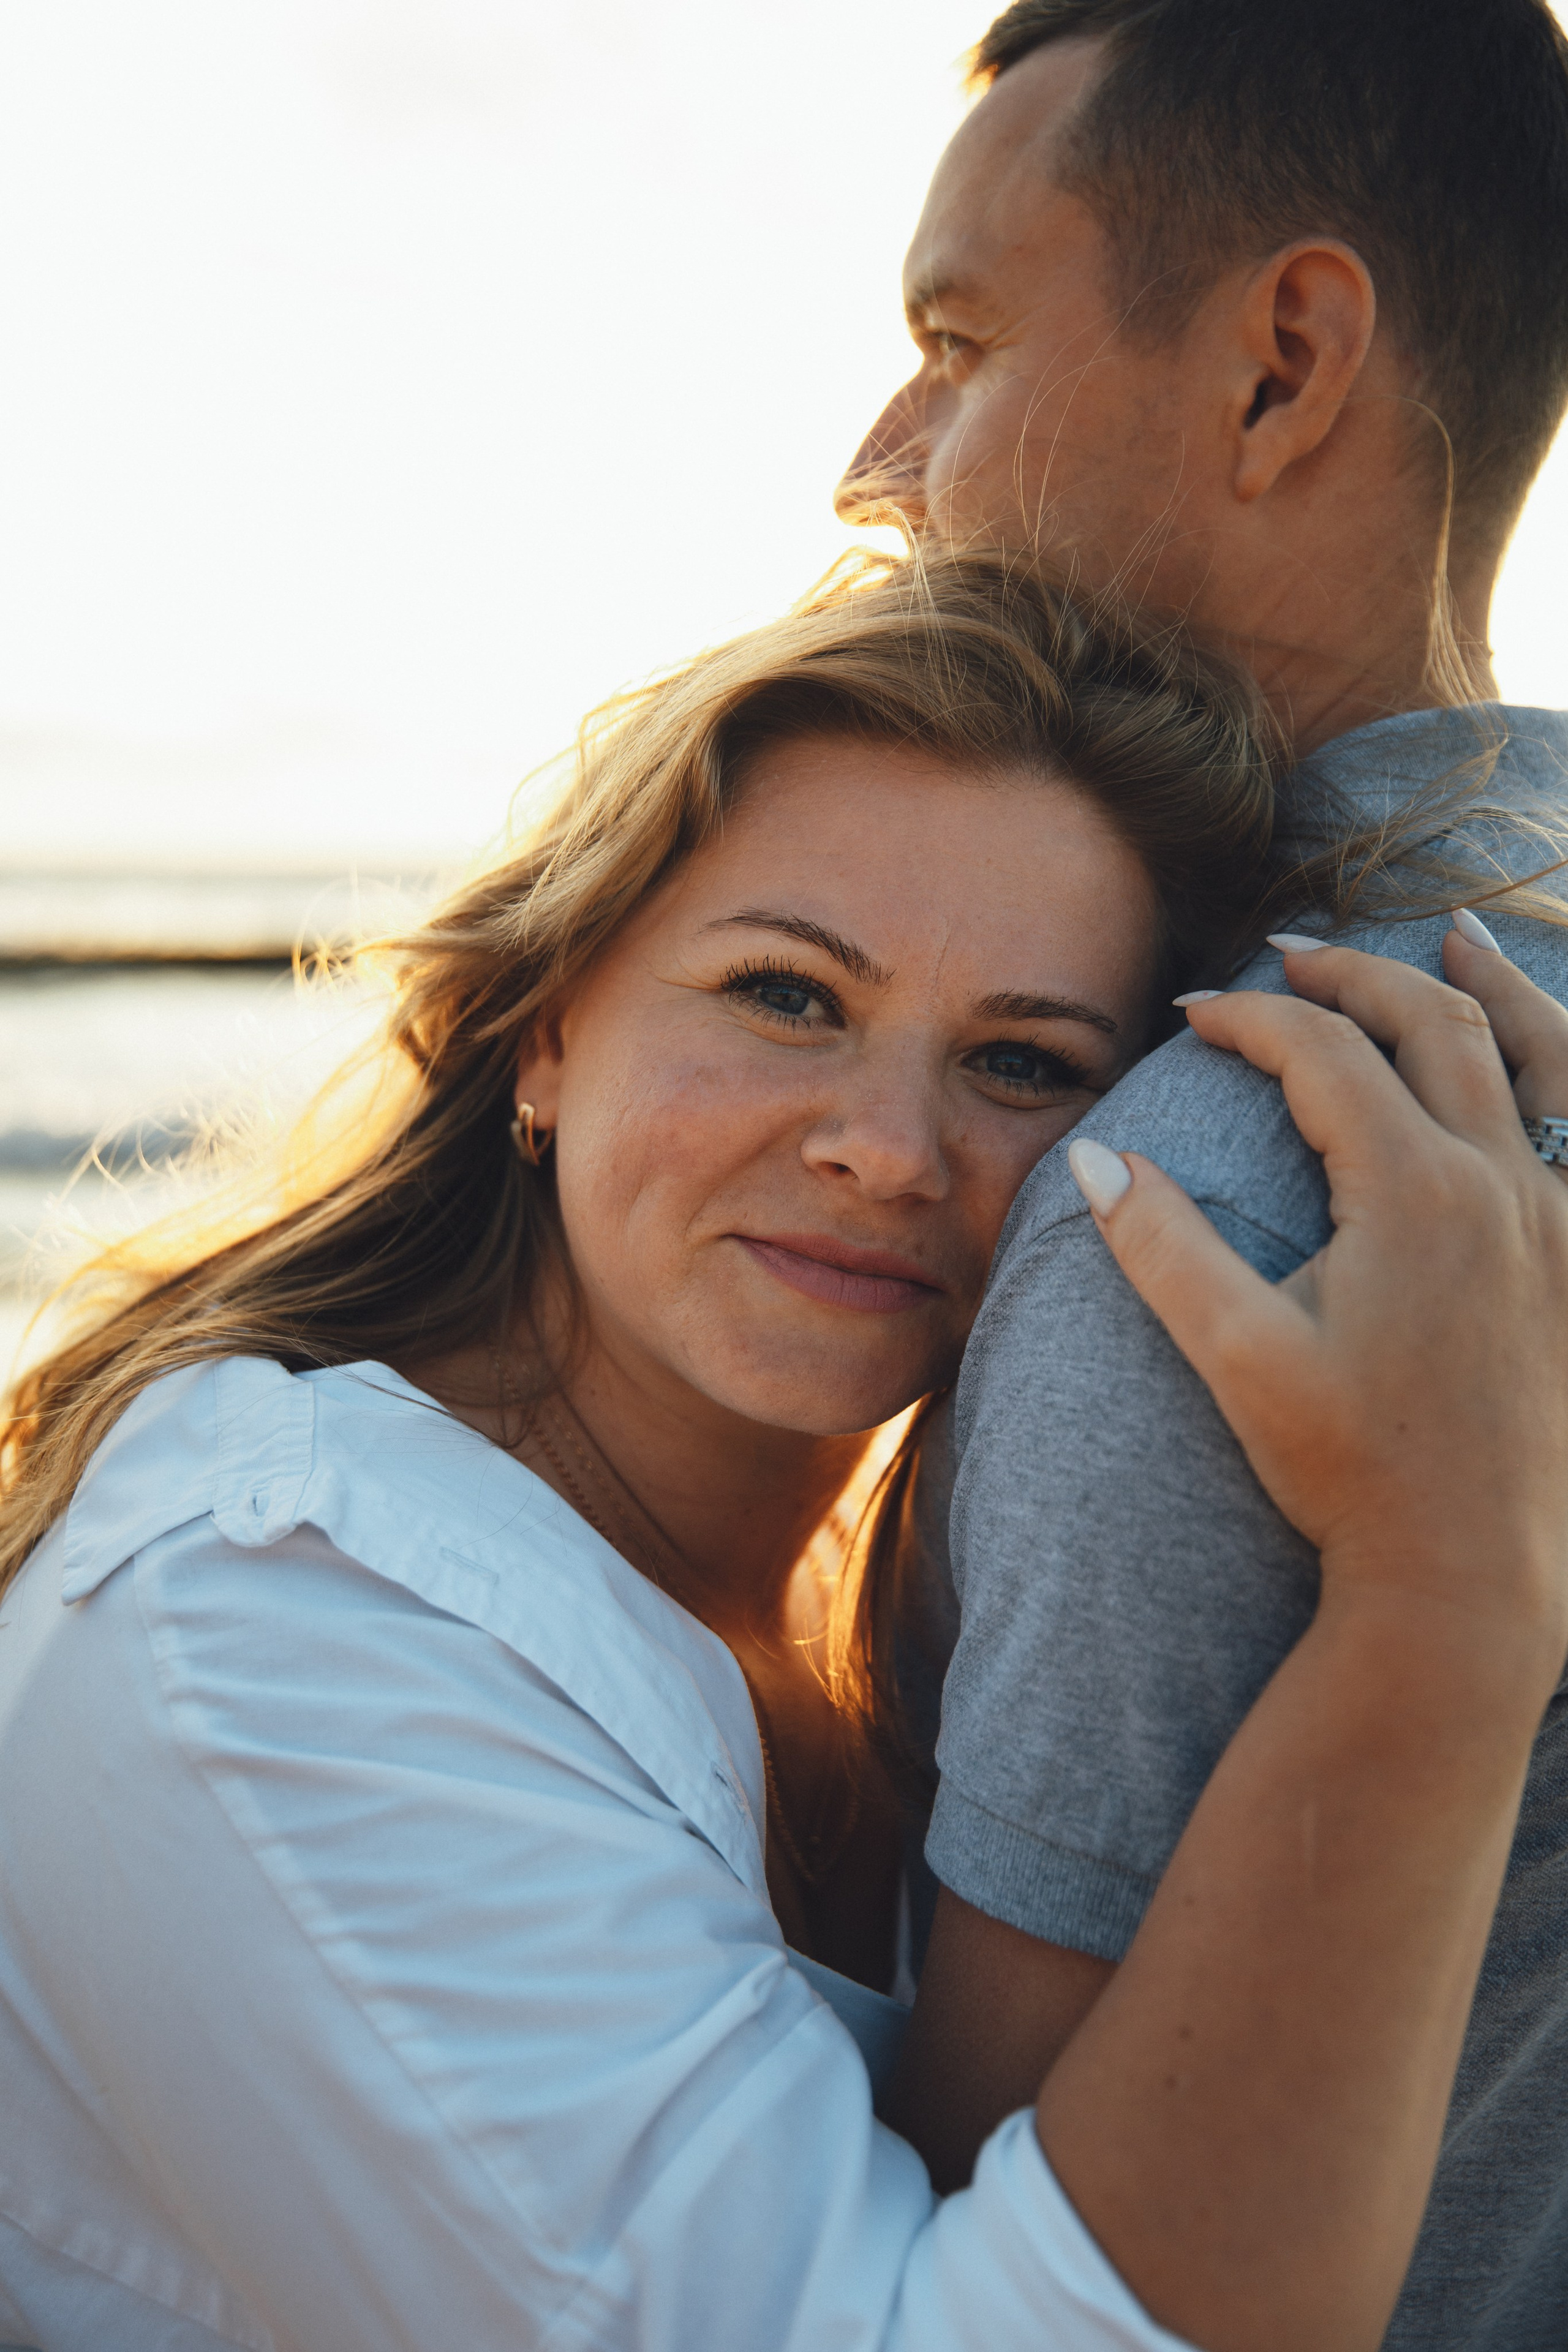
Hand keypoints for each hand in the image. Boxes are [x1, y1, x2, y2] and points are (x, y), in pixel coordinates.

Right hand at [1069, 930, 1567, 1694]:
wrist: (1474, 1572)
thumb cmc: (1351, 1472)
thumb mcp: (1239, 1358)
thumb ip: (1162, 1246)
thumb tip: (1093, 1153)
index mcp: (1412, 1192)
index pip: (1320, 1052)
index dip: (1247, 1019)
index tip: (1192, 1016)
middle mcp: (1503, 1184)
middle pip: (1430, 1021)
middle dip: (1351, 974)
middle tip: (1286, 958)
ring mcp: (1564, 1218)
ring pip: (1537, 1053)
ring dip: (1488, 984)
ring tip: (1455, 934)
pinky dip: (1565, 1062)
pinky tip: (1547, 1054)